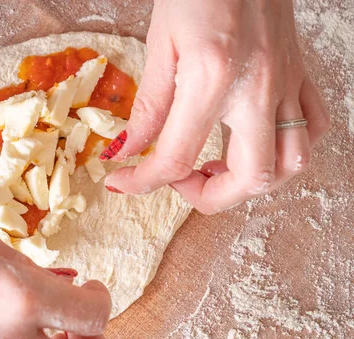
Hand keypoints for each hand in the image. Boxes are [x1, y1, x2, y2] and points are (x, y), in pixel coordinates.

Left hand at [102, 0, 329, 213]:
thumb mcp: (160, 45)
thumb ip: (149, 107)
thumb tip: (129, 151)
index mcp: (212, 79)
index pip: (177, 157)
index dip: (143, 181)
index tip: (122, 182)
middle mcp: (258, 88)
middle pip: (250, 178)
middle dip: (208, 197)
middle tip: (180, 182)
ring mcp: (287, 83)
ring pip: (291, 163)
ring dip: (252, 181)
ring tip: (217, 166)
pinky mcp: (300, 74)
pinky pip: (311, 128)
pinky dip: (285, 151)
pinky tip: (254, 141)